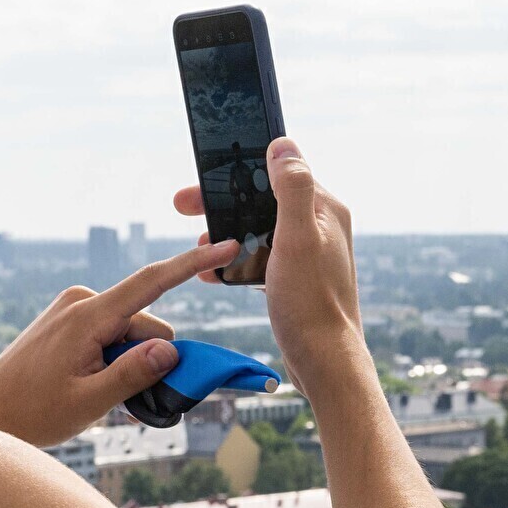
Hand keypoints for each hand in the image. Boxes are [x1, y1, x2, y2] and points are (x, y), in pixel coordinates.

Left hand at [0, 237, 238, 447]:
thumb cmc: (31, 414)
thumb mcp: (89, 403)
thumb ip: (134, 374)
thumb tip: (171, 349)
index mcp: (87, 316)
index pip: (152, 282)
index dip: (193, 263)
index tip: (227, 246)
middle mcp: (81, 302)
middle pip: (146, 324)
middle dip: (147, 359)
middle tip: (118, 398)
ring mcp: (73, 309)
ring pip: (130, 332)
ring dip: (127, 363)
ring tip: (92, 393)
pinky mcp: (69, 320)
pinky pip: (111, 333)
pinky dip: (114, 358)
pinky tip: (89, 383)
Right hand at [170, 137, 363, 392]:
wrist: (324, 362)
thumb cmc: (311, 303)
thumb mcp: (297, 238)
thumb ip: (292, 189)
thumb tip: (282, 144)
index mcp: (324, 209)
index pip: (276, 173)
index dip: (235, 172)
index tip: (199, 181)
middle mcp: (320, 226)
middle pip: (263, 200)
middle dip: (223, 203)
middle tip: (183, 207)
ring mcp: (309, 253)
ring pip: (259, 229)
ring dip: (226, 233)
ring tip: (198, 246)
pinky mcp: (298, 277)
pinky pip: (261, 258)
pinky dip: (237, 260)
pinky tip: (213, 273)